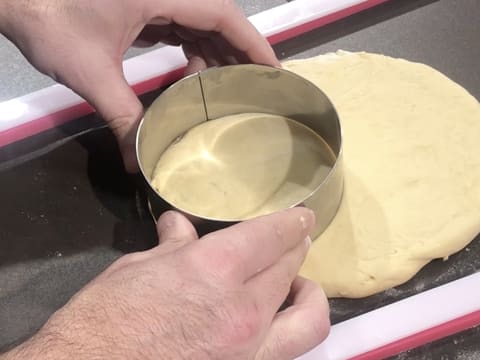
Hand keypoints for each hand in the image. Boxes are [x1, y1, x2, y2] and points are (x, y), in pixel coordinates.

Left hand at [0, 0, 278, 171]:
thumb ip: (121, 118)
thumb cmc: (48, 19)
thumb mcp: (90, 72)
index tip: (273, 72)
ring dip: (212, 53)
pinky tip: (190, 75)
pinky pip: (178, 24)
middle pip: (216, 19)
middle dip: (236, 54)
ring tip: (221, 91)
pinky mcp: (139, 2)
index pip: (222, 14)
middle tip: (252, 91)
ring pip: (198, 22)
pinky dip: (189, 47)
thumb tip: (136, 165)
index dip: (252, 43)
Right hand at [3, 208, 328, 359]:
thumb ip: (172, 247)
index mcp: (212, 271)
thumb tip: (180, 226)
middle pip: (289, 267)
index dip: (292, 222)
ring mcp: (251, 350)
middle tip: (295, 238)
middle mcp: (243, 310)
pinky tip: (274, 317)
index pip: (270, 236)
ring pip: (308, 316)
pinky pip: (288, 349)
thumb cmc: (104, 319)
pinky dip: (291, 327)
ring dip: (308, 291)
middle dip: (295, 247)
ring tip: (296, 282)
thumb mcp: (136, 270)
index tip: (302, 215)